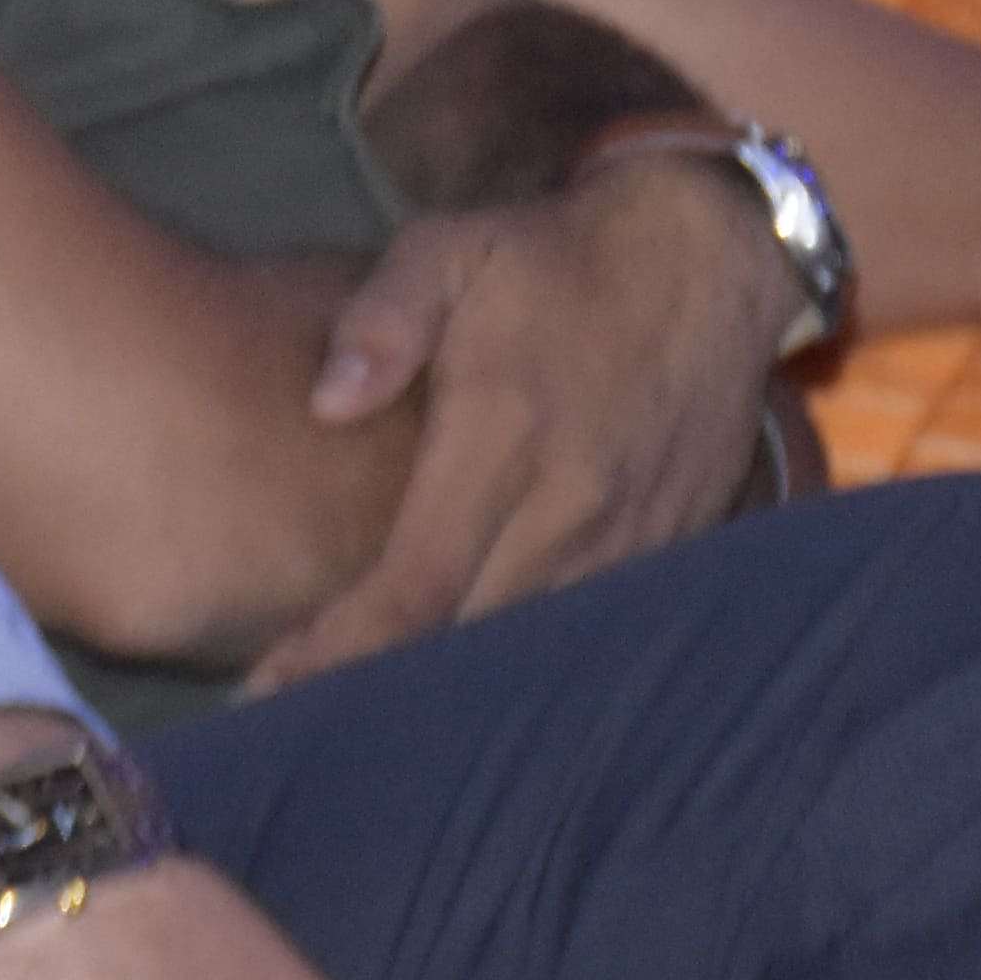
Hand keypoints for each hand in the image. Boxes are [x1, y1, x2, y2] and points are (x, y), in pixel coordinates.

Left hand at [243, 156, 781, 688]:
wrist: (709, 255)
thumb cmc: (555, 258)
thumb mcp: (452, 250)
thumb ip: (383, 319)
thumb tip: (328, 402)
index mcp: (503, 438)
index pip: (412, 588)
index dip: (340, 655)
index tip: (271, 696)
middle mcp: (571, 507)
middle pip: (468, 645)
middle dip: (388, 698)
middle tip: (308, 730)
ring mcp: (631, 540)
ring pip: (532, 654)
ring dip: (462, 693)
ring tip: (381, 724)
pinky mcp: (670, 551)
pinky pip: (591, 634)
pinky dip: (534, 664)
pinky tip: (484, 682)